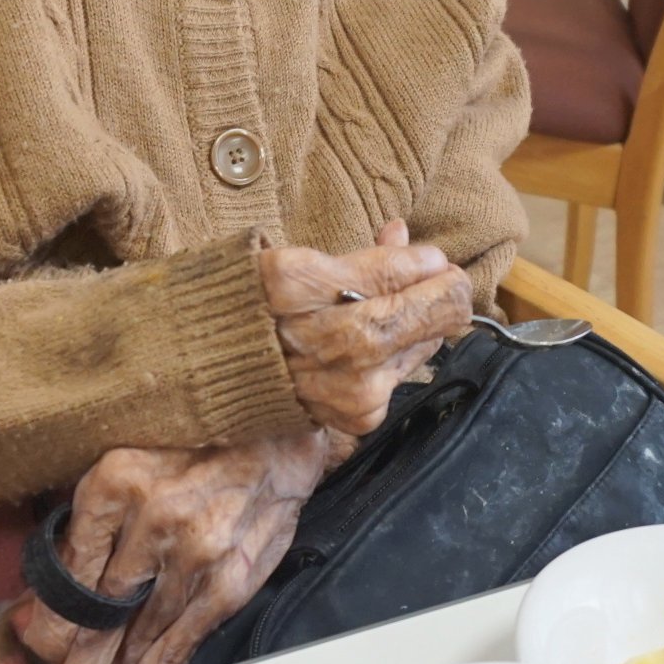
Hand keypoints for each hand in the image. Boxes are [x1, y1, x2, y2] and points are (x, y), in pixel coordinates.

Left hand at [19, 430, 327, 663]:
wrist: (277, 423)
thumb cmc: (197, 437)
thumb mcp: (128, 457)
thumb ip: (93, 516)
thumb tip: (55, 579)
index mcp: (115, 480)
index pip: (69, 571)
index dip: (50, 619)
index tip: (38, 642)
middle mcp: (153, 517)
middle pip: (100, 611)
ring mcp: (195, 552)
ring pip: (141, 632)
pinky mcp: (229, 577)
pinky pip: (185, 636)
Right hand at [260, 221, 472, 435]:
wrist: (216, 377)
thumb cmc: (255, 313)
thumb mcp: (296, 265)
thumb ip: (368, 258)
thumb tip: (421, 249)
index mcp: (297, 285)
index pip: (395, 271)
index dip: (427, 263)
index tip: (433, 259)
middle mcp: (326, 338)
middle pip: (424, 311)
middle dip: (446, 292)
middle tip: (447, 279)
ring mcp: (345, 384)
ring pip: (423, 345)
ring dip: (424, 325)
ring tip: (404, 312)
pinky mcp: (358, 414)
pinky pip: (403, 376)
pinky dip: (401, 358)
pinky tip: (378, 350)